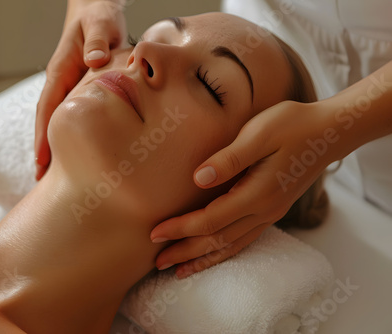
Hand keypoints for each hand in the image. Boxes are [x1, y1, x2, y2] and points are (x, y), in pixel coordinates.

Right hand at [35, 0, 126, 179]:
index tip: (40, 161)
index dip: (43, 135)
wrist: (98, 10)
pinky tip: (76, 154)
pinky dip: (70, 136)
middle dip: (43, 150)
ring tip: (53, 177)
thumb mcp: (101, 22)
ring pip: (59, 121)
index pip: (47, 106)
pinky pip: (74, 116)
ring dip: (55, 147)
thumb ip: (98, 38)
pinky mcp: (81, 90)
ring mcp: (70, 87)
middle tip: (42, 182)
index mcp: (61, 69)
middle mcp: (61, 81)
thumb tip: (94, 60)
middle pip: (47, 120)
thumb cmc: (99, 15)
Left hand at [150, 100, 340, 278]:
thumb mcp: (259, 133)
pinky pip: (242, 240)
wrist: (327, 133)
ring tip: (178, 270)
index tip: (156, 233)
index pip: (211, 220)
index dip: (181, 228)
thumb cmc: (292, 126)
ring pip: (230, 245)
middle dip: (185, 252)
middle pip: (217, 240)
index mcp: (258, 193)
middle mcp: (264, 211)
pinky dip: (223, 253)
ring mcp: (269, 214)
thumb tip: (197, 179)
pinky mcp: (271, 210)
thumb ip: (229, 158)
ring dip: (202, 258)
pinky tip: (211, 256)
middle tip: (157, 262)